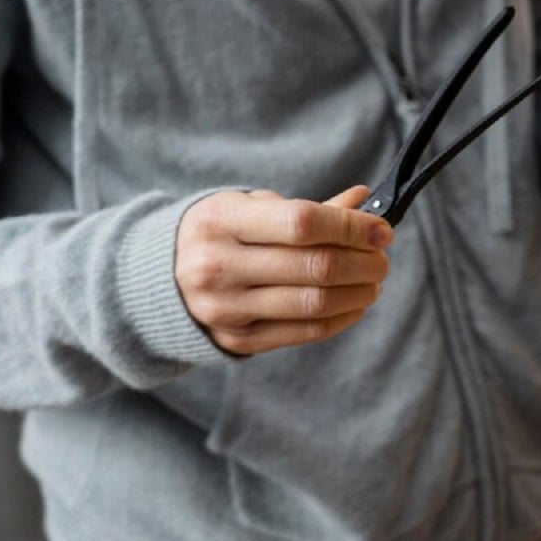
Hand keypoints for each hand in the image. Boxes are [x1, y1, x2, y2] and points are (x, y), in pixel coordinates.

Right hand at [175, 185, 391, 354]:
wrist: (157, 279)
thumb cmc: (219, 234)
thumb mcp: (250, 208)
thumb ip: (309, 209)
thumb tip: (365, 200)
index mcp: (221, 220)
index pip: (302, 223)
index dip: (351, 227)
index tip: (381, 230)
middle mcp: (218, 265)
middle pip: (316, 266)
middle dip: (364, 262)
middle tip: (383, 258)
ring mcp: (226, 307)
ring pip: (316, 303)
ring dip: (359, 292)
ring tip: (373, 280)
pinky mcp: (238, 340)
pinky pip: (306, 332)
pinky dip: (343, 317)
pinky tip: (356, 303)